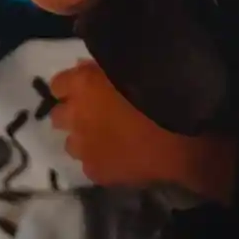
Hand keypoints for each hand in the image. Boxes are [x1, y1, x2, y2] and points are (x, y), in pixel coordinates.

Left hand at [50, 61, 236, 201]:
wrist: (180, 138)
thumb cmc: (160, 92)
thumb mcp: (129, 68)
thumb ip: (101, 67)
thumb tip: (83, 67)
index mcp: (82, 85)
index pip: (58, 85)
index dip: (70, 88)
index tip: (83, 90)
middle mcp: (75, 116)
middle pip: (58, 117)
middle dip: (72, 116)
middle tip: (92, 116)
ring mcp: (83, 147)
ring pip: (71, 144)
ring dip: (83, 139)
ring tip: (105, 139)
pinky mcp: (95, 172)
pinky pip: (89, 165)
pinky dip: (99, 161)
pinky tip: (117, 158)